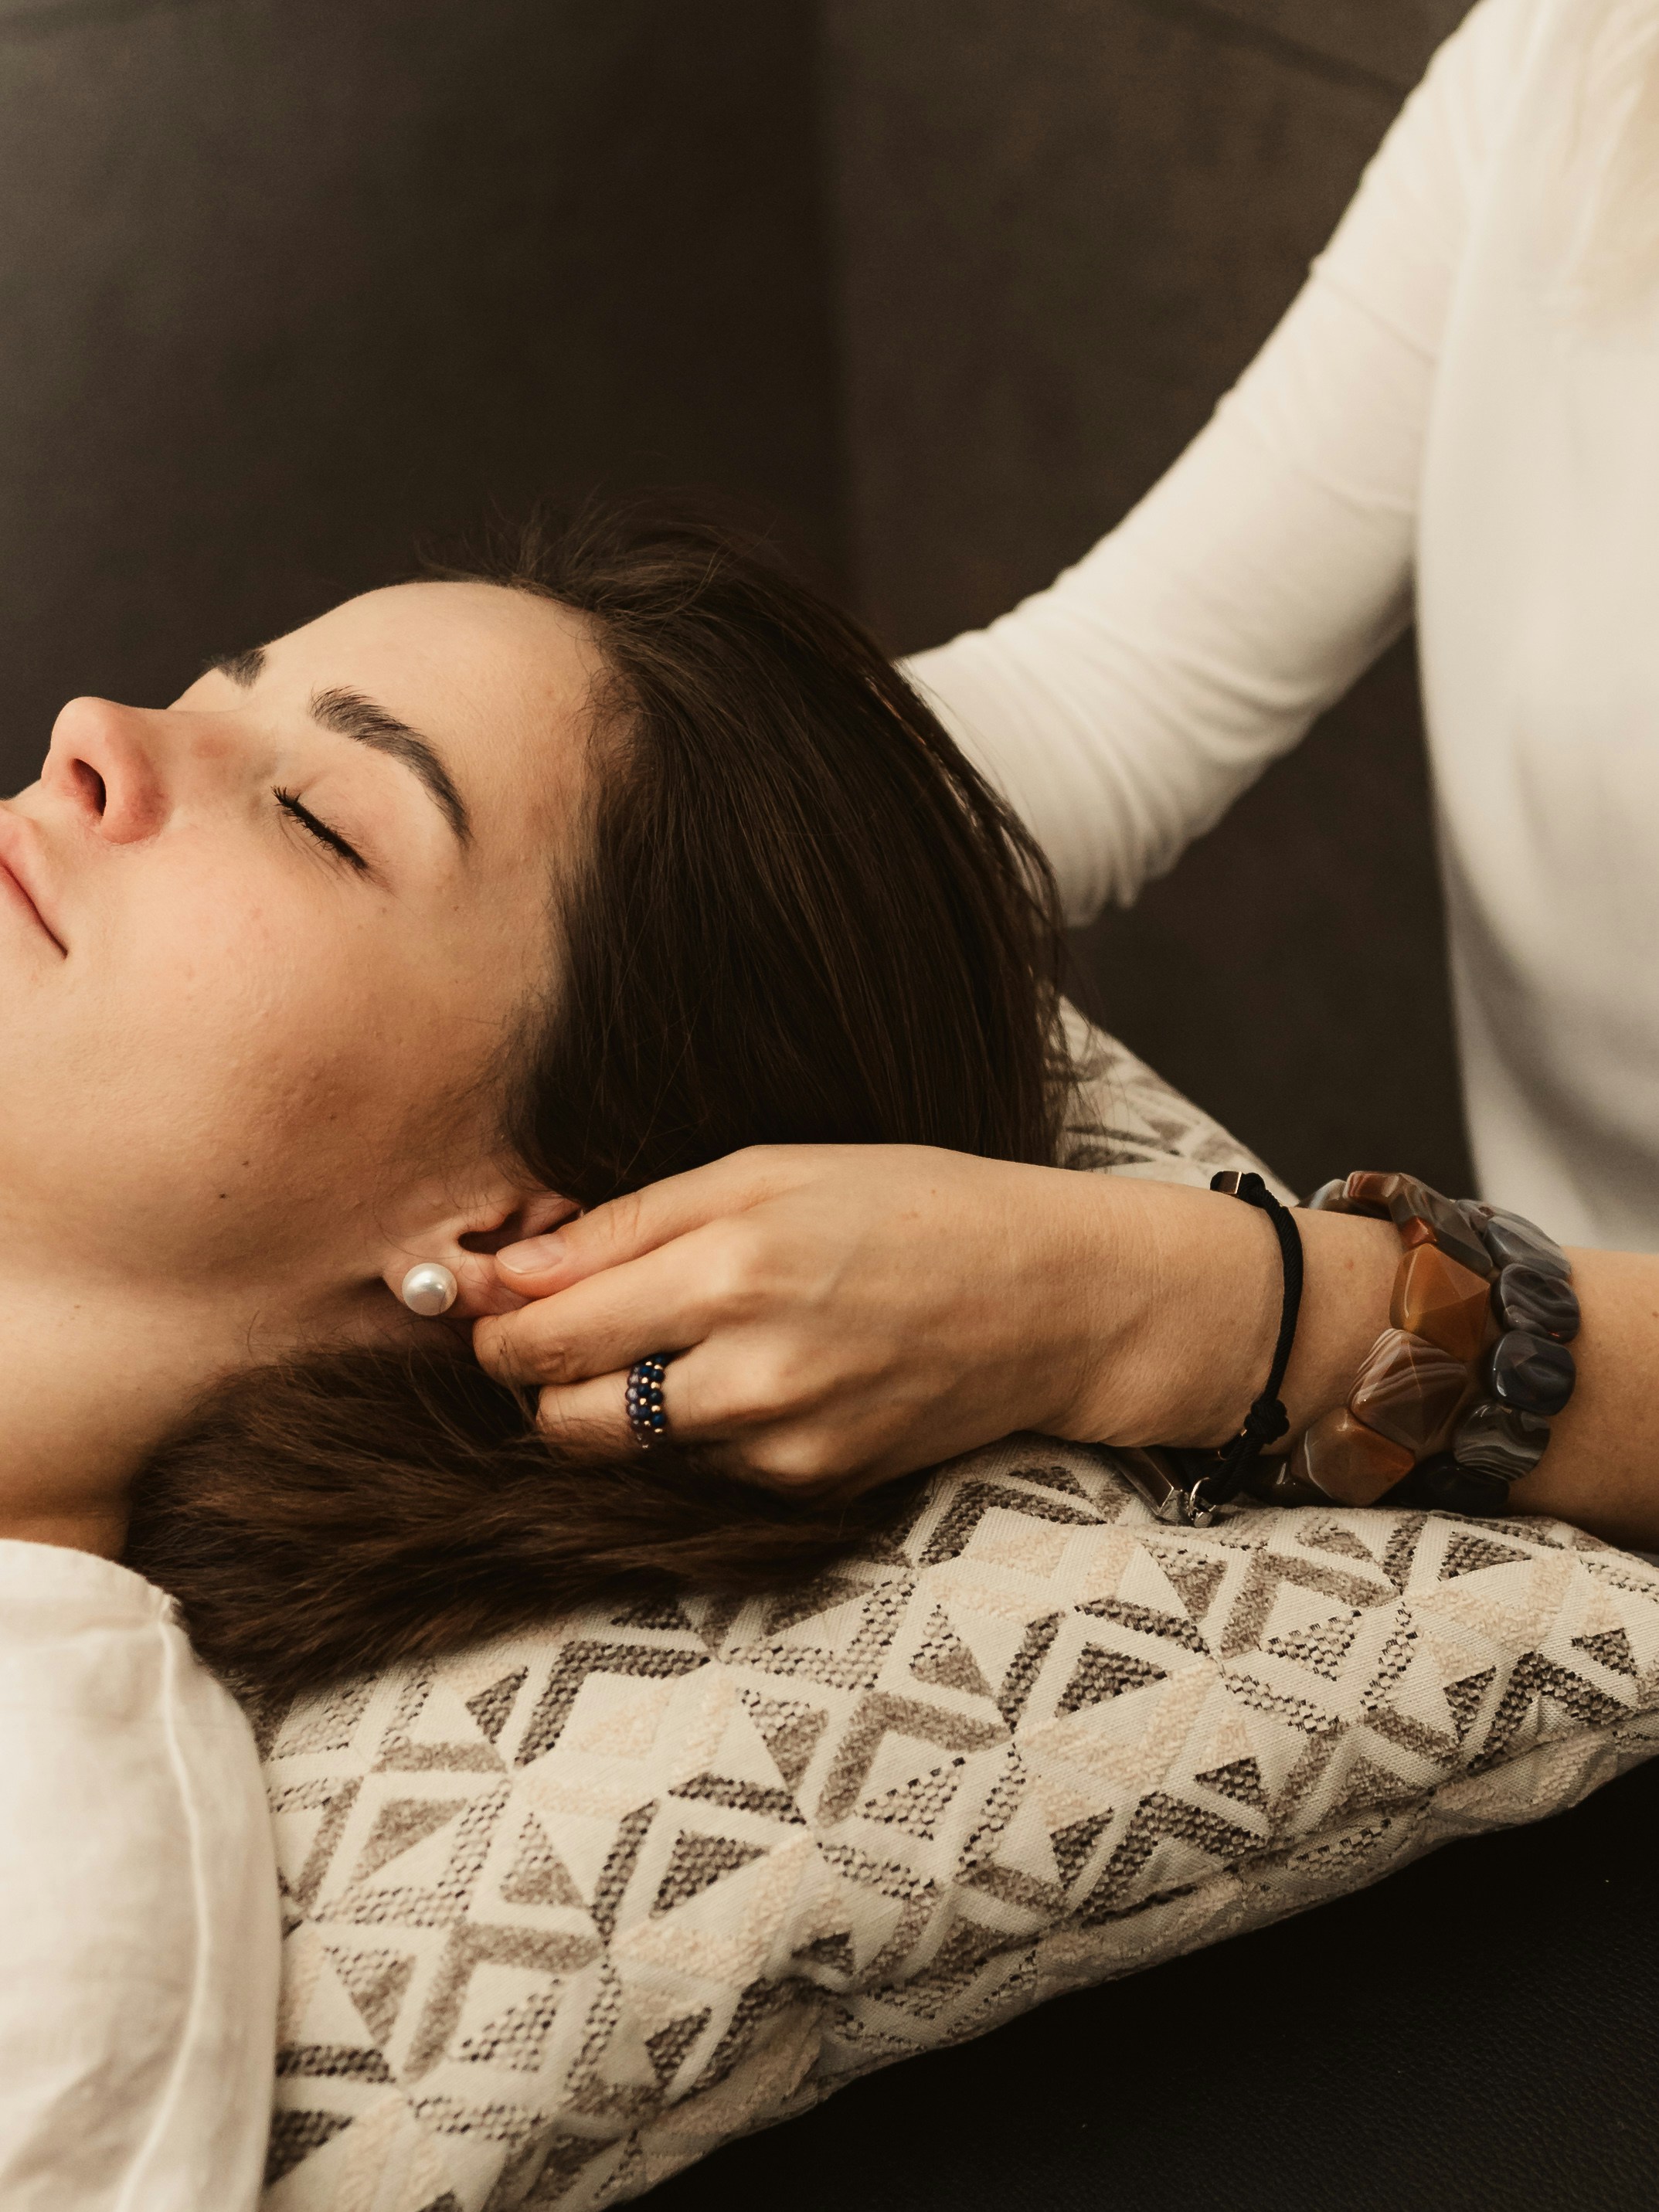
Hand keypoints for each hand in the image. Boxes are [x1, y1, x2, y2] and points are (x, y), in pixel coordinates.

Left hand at [472, 1144, 1151, 1495]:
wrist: (1055, 1298)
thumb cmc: (913, 1204)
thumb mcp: (767, 1170)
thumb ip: (627, 1224)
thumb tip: (508, 1272)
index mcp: (728, 1271)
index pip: (545, 1339)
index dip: (498, 1330)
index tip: (494, 1309)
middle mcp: (747, 1375)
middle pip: (564, 1422)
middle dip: (543, 1381)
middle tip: (575, 1330)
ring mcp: (783, 1445)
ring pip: (631, 1451)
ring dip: (622, 1404)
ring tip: (689, 1338)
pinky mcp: (813, 1487)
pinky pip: (706, 1466)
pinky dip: (702, 1427)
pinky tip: (762, 1370)